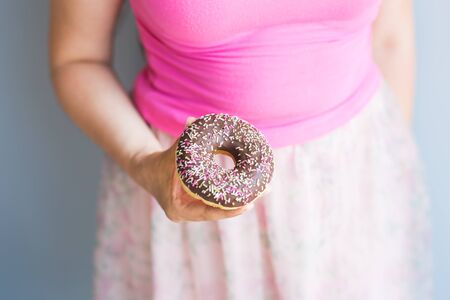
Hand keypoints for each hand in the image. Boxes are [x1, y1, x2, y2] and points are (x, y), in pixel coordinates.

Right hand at [128, 117, 254, 222]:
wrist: (145, 171)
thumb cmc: (160, 161)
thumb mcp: (174, 150)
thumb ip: (186, 137)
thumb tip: (195, 120)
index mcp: (179, 208)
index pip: (209, 213)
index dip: (230, 210)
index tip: (250, 205)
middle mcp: (186, 214)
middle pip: (220, 213)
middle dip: (244, 203)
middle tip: (265, 190)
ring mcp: (191, 213)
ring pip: (220, 210)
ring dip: (242, 201)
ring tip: (264, 190)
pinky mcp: (196, 207)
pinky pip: (217, 205)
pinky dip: (232, 199)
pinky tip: (251, 191)